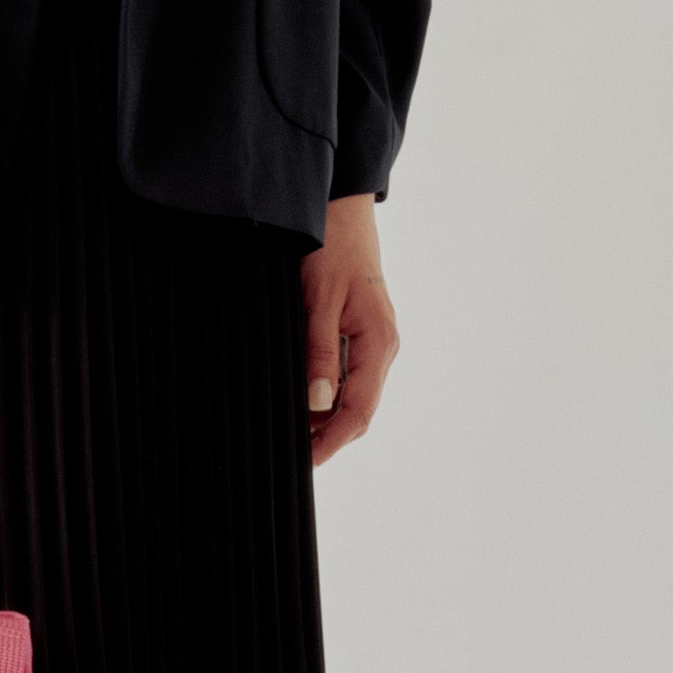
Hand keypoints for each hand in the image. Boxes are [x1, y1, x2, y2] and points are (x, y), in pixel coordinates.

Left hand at [302, 195, 399, 465]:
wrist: (340, 212)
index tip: (306, 460)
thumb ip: (319, 354)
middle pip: (358, 412)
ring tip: (290, 430)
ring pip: (351, 398)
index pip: (360, 411)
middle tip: (292, 452)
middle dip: (328, 436)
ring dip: (324, 418)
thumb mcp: (320, 301)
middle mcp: (382, 349)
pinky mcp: (360, 338)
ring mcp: (373, 345)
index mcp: (379, 343)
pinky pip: (346, 379)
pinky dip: (324, 396)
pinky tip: (302, 400)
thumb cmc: (332, 248)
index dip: (333, 441)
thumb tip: (319, 403)